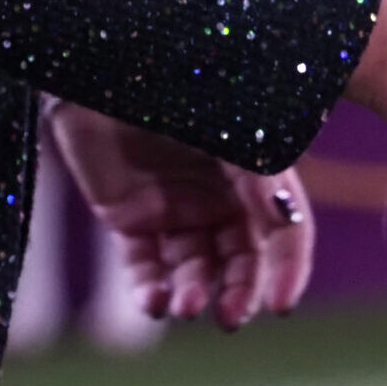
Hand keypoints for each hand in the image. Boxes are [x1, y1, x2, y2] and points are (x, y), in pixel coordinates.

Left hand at [41, 95, 314, 327]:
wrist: (99, 65)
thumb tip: (286, 224)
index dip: (286, 270)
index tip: (281, 307)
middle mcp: (219, 197)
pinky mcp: (129, 217)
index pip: (283, 232)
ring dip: (194, 294)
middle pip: (241, 259)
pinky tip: (153, 302)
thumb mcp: (229, 128)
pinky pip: (144, 266)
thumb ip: (260, 176)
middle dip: (239, 292)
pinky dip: (149, 290)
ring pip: (194, 269)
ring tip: (185, 308)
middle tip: (230, 319)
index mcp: (254, 175)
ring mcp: (175, 209)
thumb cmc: (175, 86)